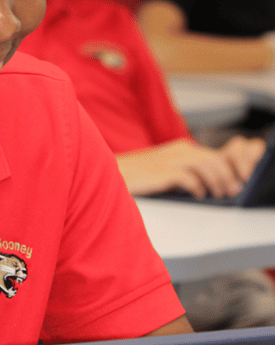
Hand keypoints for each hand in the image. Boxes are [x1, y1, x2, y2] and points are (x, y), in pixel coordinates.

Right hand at [117, 136, 265, 197]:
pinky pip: (188, 178)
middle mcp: (178, 151)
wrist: (110, 173)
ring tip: (219, 194)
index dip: (229, 169)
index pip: (215, 155)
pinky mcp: (161, 172)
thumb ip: (184, 172)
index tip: (235, 183)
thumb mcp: (164, 169)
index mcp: (181, 149)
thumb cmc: (137, 176)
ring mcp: (170, 160)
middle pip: (215, 159)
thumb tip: (205, 186)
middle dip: (228, 176)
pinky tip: (197, 195)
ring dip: (217, 181)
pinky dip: (197, 187)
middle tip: (232, 191)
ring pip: (206, 166)